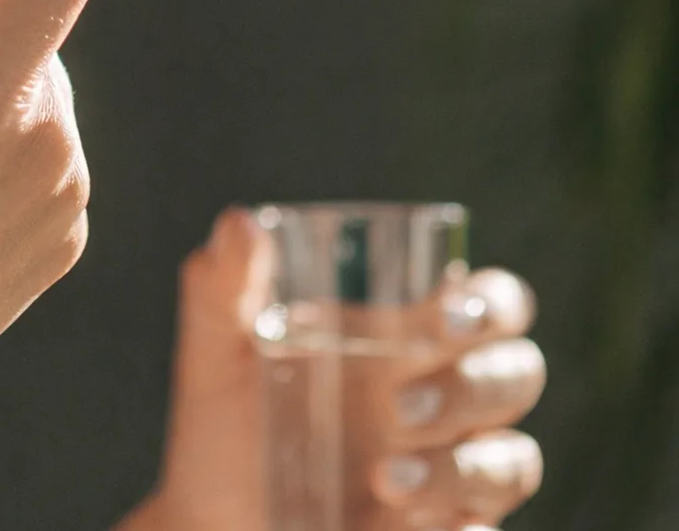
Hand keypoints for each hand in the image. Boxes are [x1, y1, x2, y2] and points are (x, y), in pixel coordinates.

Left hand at [128, 211, 544, 530]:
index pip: (492, 304)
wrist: (209, 514)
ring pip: (510, 460)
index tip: (447, 315)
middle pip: (515, 375)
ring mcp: (452, 467)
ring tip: (384, 479)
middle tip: (399, 405)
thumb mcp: (214, 353)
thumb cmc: (225, 419)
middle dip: (472, 385)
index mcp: (408, 336)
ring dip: (459, 468)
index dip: (493, 303)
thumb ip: (222, 287)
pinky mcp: (445, 528)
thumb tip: (238, 222)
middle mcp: (446, 396)